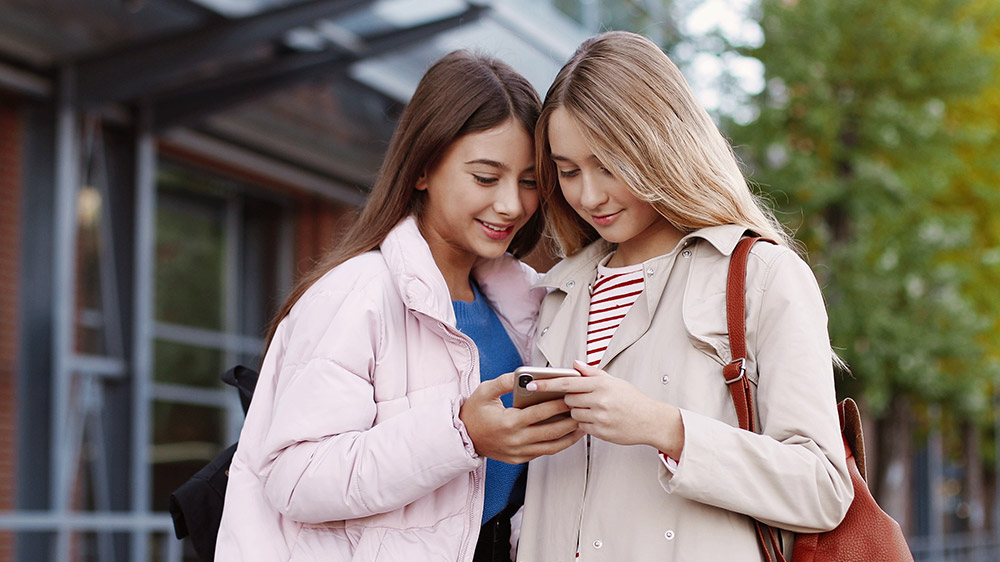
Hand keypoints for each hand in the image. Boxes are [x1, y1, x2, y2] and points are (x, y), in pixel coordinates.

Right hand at [460, 371, 584, 463]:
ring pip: (551, 446)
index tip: (571, 396)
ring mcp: (519, 452)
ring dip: (569, 436)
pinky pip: (544, 452)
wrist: (463, 438)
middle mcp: (516, 440)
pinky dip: (558, 444)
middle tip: (583, 409)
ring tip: (582, 424)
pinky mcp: (520, 459)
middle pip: (551, 431)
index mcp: (509, 422)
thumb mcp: (485, 391)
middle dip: (570, 420)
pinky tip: (567, 435)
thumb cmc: (474, 412)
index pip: (540, 413)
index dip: (558, 405)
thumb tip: (521, 373)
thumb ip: (504, 381)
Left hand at [527, 360, 684, 457]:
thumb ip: (592, 373)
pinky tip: (598, 420)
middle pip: (568, 399)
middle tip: (582, 399)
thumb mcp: (614, 381)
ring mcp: (599, 417)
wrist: (651, 421)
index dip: (547, 383)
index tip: (532, 385)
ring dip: (577, 412)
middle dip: (570, 399)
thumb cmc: (633, 400)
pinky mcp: (600, 432)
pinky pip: (582, 427)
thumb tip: (574, 364)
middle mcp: (599, 400)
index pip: (567, 381)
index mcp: (601, 384)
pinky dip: (585, 423)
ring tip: (594, 410)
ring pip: (573, 414)